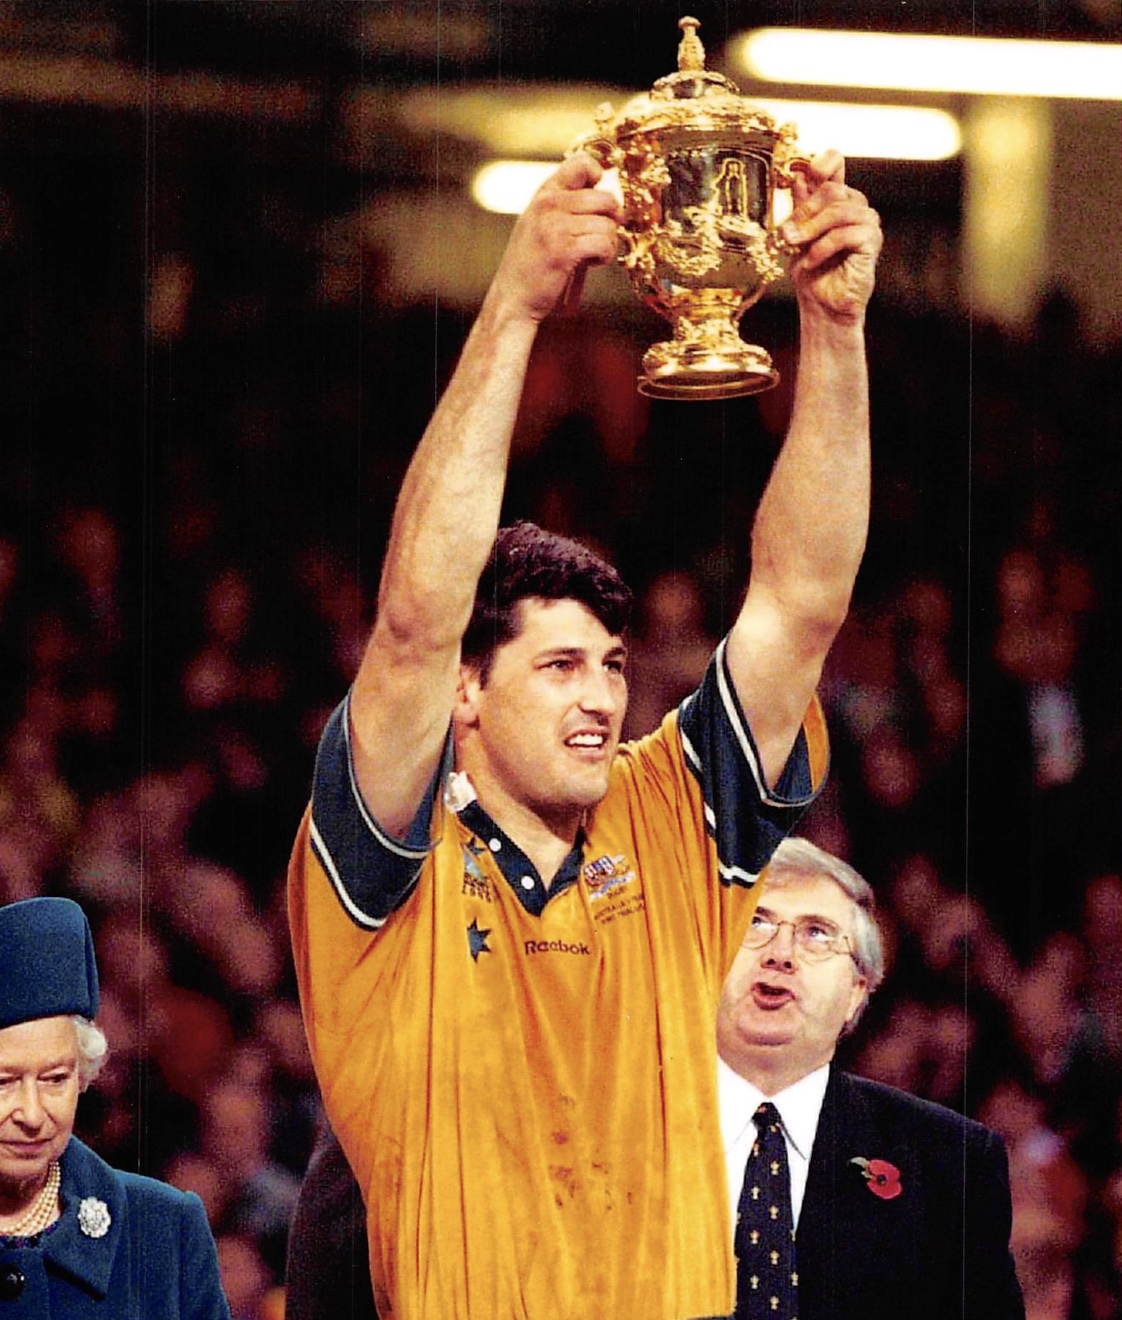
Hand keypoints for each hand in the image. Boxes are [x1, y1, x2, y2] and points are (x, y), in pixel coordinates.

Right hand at [488, 153, 620, 323]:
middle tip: (599, 238)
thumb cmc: (531, 265)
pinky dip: (604, 257)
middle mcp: (548, 205)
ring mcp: (555, 226)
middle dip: (611, 221)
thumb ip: (565, 206)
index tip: (597, 202)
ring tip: (591, 255)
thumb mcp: (540, 224)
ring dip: (608, 244)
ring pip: (608, 225)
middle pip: (606, 199)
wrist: (512, 298)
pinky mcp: (564, 250)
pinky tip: (591, 263)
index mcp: (544, 194)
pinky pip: (604, 244)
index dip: (600, 179)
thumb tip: (606, 196)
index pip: (582, 164)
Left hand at [782, 150, 881, 324]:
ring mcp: (867, 223)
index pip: (836, 163)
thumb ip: (800, 207)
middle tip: (788, 233)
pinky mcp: (871, 242)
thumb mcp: (797, 235)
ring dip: (811, 229)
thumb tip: (796, 175)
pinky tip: (812, 260)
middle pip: (832, 189)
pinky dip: (823, 247)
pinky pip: (845, 233)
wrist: (821, 304)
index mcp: (838, 201)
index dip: (822, 162)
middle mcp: (856, 207)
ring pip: (838, 210)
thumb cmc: (812, 273)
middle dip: (805, 211)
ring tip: (796, 246)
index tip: (803, 174)